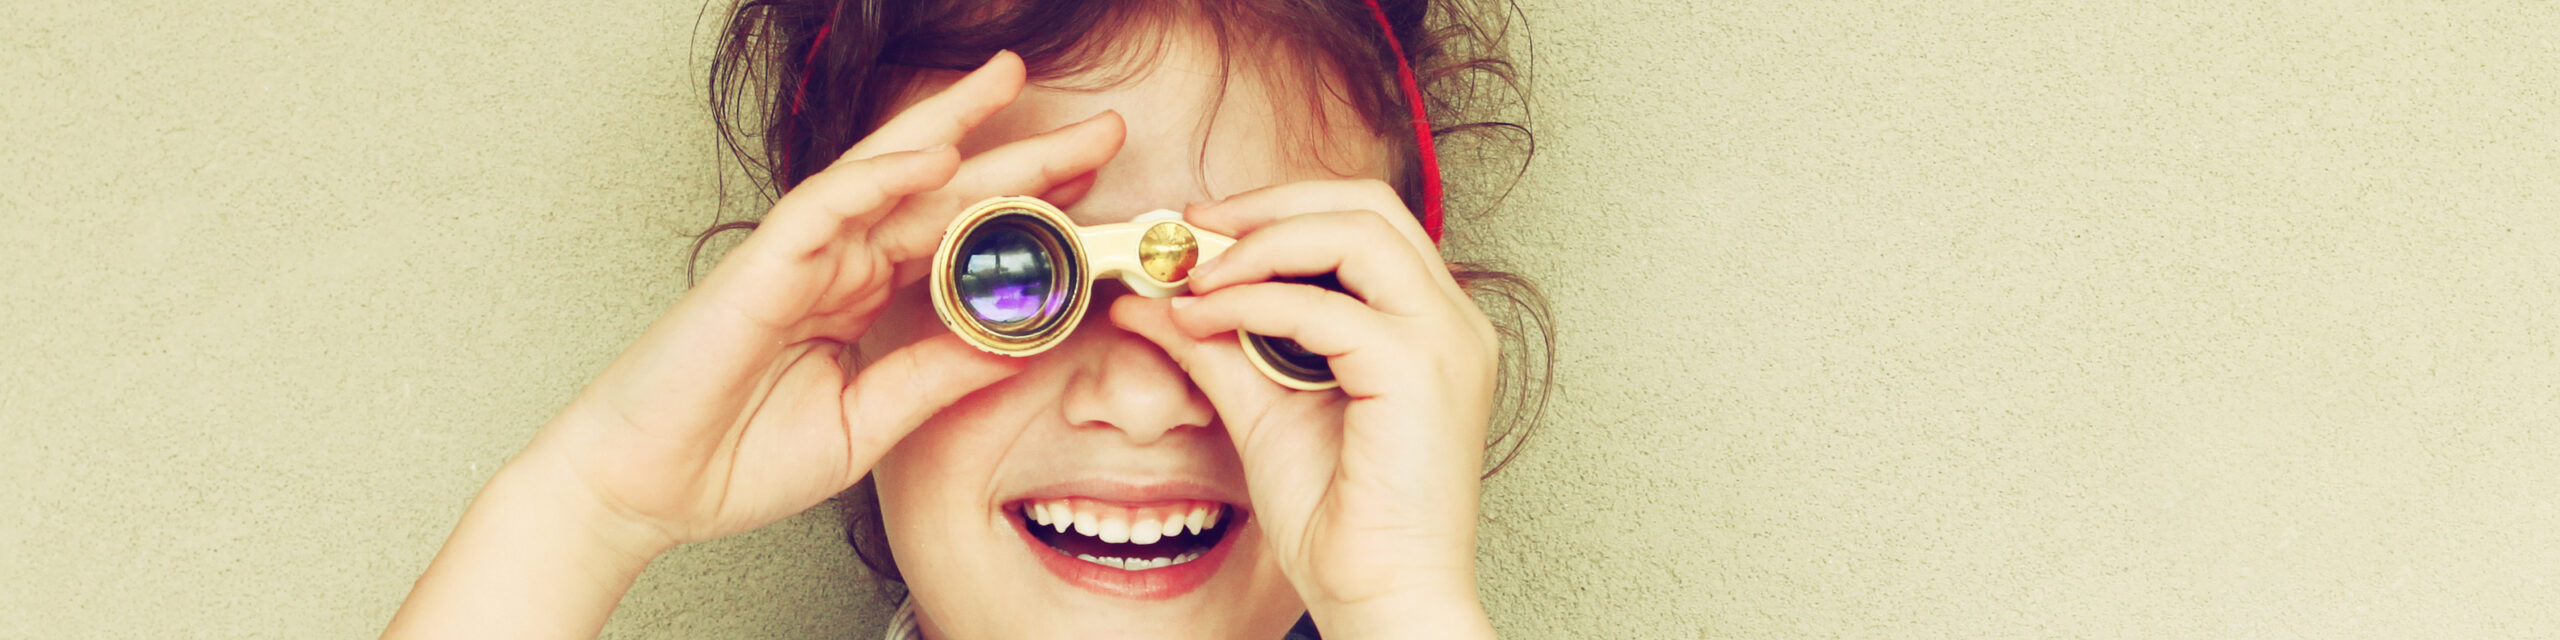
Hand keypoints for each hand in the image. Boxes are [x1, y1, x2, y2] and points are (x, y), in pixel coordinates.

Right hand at [533, 51, 1126, 550]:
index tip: (1097, 196)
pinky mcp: (760, 268)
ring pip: (886, 175)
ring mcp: (801, 259)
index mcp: (864, 296)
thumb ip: (936, 378)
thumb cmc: (734, 459)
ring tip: (1011, 84)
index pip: (961, 239)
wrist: (646, 493)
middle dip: (1019, 157)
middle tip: (1099, 128)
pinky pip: (824, 207)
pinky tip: (934, 153)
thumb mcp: (867, 424)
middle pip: (942, 192)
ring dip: (953, 128)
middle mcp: (839, 264)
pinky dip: (879, 177)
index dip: (1028, 213)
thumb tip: (1016, 347)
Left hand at [1109, 180, 1500, 635]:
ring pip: (1356, 232)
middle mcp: (1451, 320)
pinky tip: (1204, 322)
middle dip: (1269, 204)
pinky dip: (1252, 303)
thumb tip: (1150, 299)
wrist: (1382, 595)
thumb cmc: (1342, 520)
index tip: (1202, 227)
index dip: (1280, 207)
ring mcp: (1445, 340)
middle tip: (1192, 227)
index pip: (1363, 220)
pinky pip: (1324, 307)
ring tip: (1196, 279)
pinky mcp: (1419, 371)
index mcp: (1428, 322)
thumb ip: (1216, 346)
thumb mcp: (1262, 408)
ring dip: (1260, 244)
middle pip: (1367, 204)